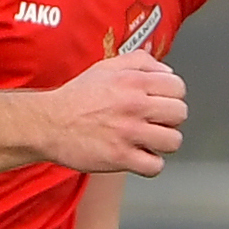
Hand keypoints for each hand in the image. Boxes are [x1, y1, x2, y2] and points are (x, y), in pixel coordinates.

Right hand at [43, 51, 186, 176]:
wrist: (48, 123)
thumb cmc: (76, 97)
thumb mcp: (104, 68)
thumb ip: (138, 62)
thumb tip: (166, 71)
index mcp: (131, 81)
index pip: (177, 86)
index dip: (171, 94)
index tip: (159, 100)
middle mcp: (134, 105)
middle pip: (180, 113)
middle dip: (168, 118)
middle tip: (151, 120)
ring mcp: (129, 133)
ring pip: (173, 141)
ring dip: (160, 142)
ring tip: (145, 139)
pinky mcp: (122, 157)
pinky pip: (156, 166)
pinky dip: (148, 163)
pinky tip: (136, 154)